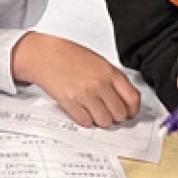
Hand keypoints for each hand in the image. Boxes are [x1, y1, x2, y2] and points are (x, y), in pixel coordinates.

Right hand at [12, 33, 140, 127]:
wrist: (45, 55)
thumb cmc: (69, 56)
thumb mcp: (99, 62)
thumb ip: (113, 79)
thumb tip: (124, 97)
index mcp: (109, 72)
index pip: (132, 99)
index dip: (133, 110)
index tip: (130, 112)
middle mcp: (99, 84)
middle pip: (120, 113)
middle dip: (115, 115)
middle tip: (109, 112)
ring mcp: (85, 95)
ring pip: (104, 121)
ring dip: (101, 120)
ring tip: (95, 111)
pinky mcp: (70, 103)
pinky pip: (86, 121)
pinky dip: (86, 120)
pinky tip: (83, 110)